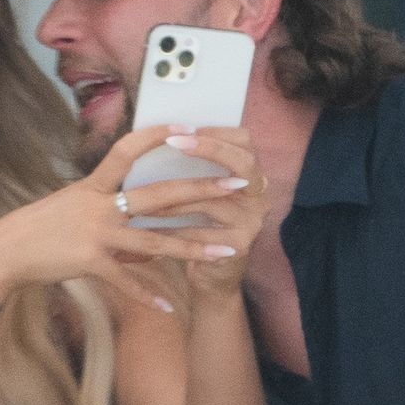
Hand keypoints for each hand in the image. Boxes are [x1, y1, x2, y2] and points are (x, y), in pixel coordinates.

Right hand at [0, 124, 258, 311]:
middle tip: (237, 184)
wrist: (2, 253)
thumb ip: (105, 207)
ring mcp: (95, 235)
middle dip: (201, 190)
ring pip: (153, 241)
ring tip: (226, 249)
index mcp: (94, 185)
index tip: (190, 126)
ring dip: (193, 247)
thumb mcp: (71, 206)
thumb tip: (138, 223)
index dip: (158, 135)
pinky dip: (147, 295)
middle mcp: (99, 205)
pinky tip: (170, 307)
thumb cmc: (37, 229)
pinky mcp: (89, 263)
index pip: (129, 149)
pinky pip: (126, 281)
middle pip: (159, 195)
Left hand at [146, 127, 267, 298]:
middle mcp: (259, 195)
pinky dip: (172, 230)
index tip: (182, 129)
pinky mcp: (239, 246)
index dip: (216, 131)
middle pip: (243, 162)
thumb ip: (192, 168)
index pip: (245, 140)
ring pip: (214, 200)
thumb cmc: (199, 225)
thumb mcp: (199, 193)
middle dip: (209, 149)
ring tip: (145, 198)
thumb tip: (159, 135)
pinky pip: (201, 233)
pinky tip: (149, 230)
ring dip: (176, 198)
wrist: (213, 275)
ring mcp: (252, 221)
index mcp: (251, 175)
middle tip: (174, 143)